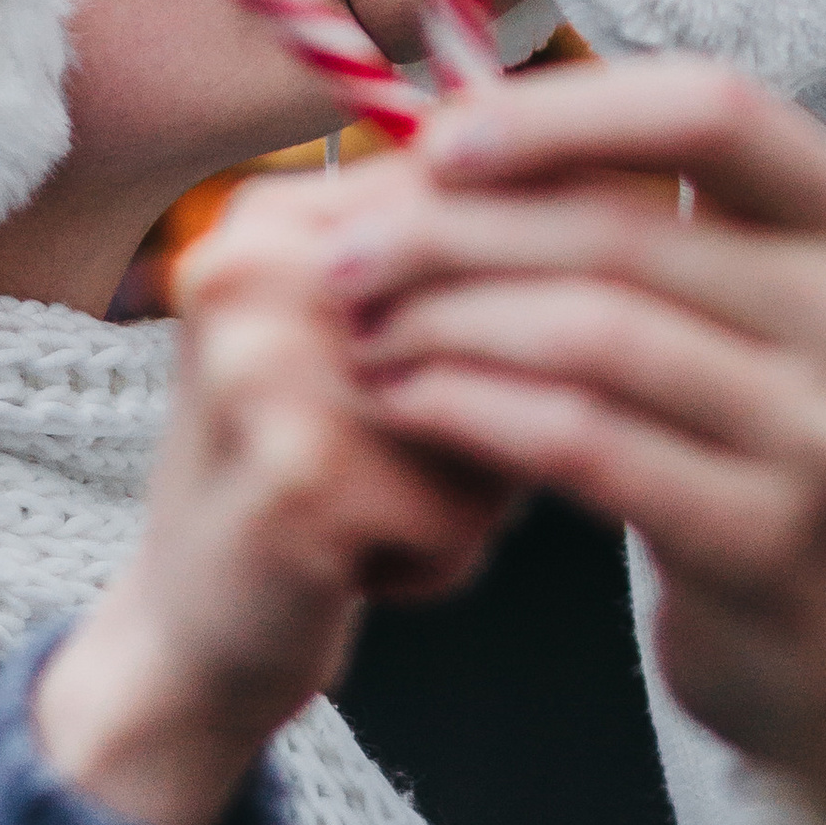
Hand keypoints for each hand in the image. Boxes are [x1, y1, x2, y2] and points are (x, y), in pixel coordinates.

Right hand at [35, 165, 520, 824]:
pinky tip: (353, 564)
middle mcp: (253, 268)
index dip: (536, 291)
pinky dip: (442, 553)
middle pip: (502, 313)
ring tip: (373, 504)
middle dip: (503, 401)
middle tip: (406, 457)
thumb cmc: (317, 476)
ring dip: (476, 482)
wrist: (194, 635)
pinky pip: (466, 511)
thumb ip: (476, 264)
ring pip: (500, 411)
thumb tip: (631, 189)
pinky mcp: (295, 475)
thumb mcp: (382, 345)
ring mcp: (262, 367)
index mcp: (271, 215)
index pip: (477, 195)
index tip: (475, 369)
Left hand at [323, 59, 825, 824]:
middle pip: (624, 233)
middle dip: (457, 233)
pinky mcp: (767, 543)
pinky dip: (472, 408)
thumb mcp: (745, 295)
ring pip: (593, 338)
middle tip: (350, 253)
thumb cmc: (755, 419)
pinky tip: (408, 398)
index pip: (710, 111)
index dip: (561, 113)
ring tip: (366, 328)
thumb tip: (449, 118)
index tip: (438, 141)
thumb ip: (636, 204)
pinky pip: (583, 444)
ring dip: (448, 323)